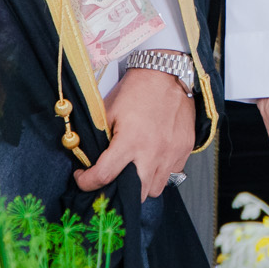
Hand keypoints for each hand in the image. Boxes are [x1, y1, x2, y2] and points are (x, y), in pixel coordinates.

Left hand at [74, 65, 194, 199]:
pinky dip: (161, 172)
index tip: (83, 178)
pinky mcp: (185, 149)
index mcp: (130, 141)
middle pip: (135, 194)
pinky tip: (153, 159)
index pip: (104, 176)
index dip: (87, 182)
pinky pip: (172, 173)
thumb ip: (99, 138)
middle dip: (120, 192)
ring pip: (156, 189)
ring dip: (143, 185)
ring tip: (135, 171)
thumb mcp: (109, 111)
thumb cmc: (136, 90)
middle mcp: (153, 152)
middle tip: (112, 179)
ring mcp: (171, 152)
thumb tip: (87, 158)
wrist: (166, 73)